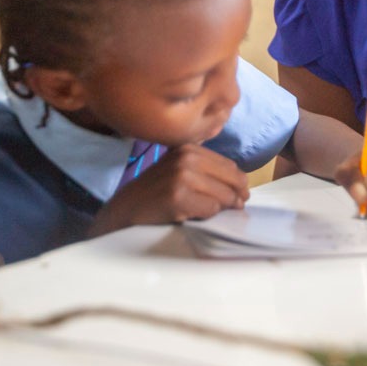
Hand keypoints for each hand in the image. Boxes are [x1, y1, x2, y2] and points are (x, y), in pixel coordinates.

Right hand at [91, 144, 249, 235]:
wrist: (123, 211)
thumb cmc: (155, 195)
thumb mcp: (180, 173)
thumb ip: (208, 173)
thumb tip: (243, 189)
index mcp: (189, 148)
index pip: (231, 167)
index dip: (238, 185)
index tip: (236, 198)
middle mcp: (186, 157)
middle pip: (233, 180)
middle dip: (235, 198)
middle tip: (231, 210)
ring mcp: (181, 175)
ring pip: (225, 196)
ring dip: (221, 210)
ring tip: (206, 214)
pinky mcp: (178, 196)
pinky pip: (211, 209)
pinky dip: (207, 217)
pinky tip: (192, 217)